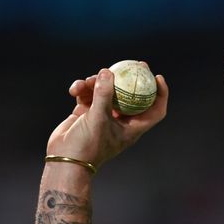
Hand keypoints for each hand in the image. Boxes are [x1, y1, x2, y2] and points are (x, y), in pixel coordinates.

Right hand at [46, 67, 168, 168]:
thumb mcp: (98, 118)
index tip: (157, 77)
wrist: (64, 161)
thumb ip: (104, 95)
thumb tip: (107, 72)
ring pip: (106, 92)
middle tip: (130, 63)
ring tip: (87, 81)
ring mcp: (103, 116)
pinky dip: (82, 90)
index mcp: (132, 127)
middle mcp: (120, 121)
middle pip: (131, 96)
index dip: (160, 93)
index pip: (154, 110)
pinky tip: (75, 89)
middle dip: (130, 79)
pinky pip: (88, 95)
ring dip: (97, 83)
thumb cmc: (87, 146)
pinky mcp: (86, 114)